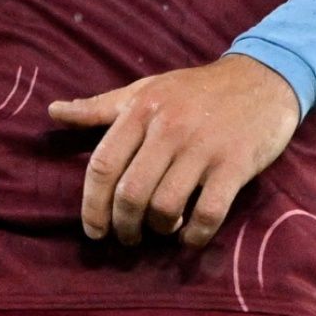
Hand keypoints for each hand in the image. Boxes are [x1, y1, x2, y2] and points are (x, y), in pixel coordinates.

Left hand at [47, 55, 300, 249]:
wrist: (262, 77)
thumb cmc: (196, 90)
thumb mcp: (145, 90)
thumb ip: (99, 108)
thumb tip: (53, 112)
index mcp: (141, 110)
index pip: (103, 166)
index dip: (92, 205)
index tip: (94, 231)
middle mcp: (168, 128)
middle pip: (130, 193)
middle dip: (123, 226)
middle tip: (127, 238)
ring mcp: (203, 148)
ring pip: (165, 207)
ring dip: (158, 230)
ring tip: (161, 230)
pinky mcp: (235, 165)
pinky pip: (207, 214)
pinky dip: (194, 235)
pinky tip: (190, 235)